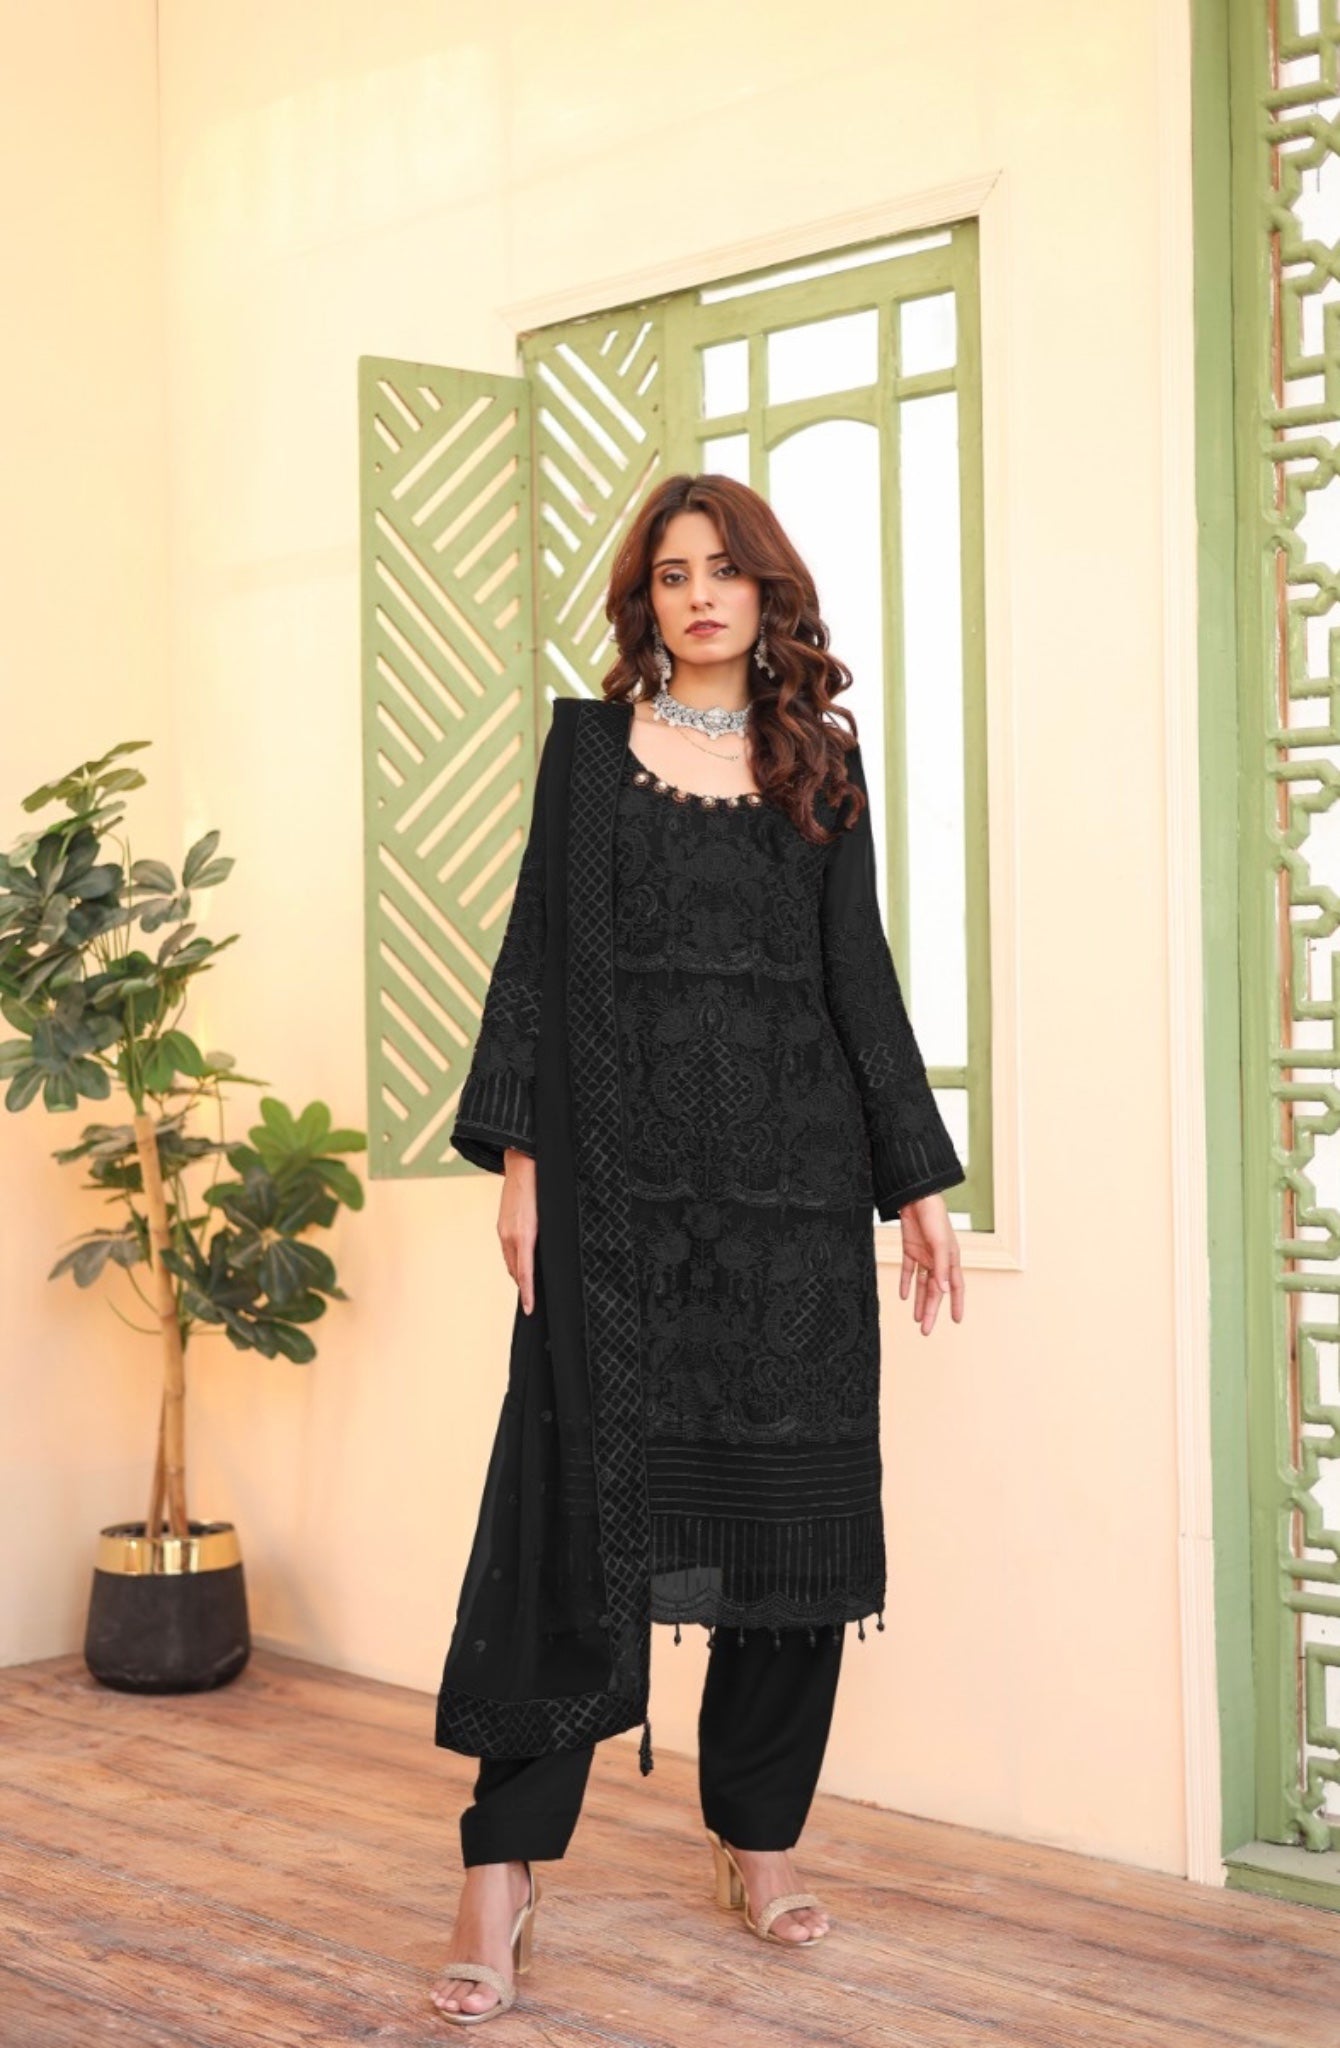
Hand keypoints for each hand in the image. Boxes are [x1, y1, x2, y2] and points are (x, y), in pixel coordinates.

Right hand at [499, 1149, 537, 1313]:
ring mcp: (503, 1231)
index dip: (528, 1293)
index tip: (530, 1308)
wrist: (522, 1165)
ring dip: (518, 1274)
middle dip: (524, 1287)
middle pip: (515, 1271)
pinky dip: (514, 1260)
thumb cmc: (543, 1188)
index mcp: (524, 1235)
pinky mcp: (501, 1225)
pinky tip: (523, 1262)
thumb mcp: (550, 1216)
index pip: (525, 1273)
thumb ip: (549, 1238)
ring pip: (510, 1261)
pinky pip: (507, 1250)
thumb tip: (552, 1257)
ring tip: (529, 1286)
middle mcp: (510, 1235)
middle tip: (533, 1302)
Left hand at [896, 1193, 963, 1334]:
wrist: (916, 1197)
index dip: (956, 1303)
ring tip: (916, 1319)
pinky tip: (903, 1296)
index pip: (956, 1287)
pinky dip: (905, 1283)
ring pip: (922, 1284)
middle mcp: (938, 1260)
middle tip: (926, 1330)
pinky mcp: (910, 1249)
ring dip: (919, 1301)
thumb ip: (941, 1267)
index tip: (956, 1320)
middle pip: (935, 1291)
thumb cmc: (934, 1217)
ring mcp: (924, 1255)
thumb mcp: (939, 1243)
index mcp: (951, 1259)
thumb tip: (944, 1290)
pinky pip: (908, 1271)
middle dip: (932, 1310)